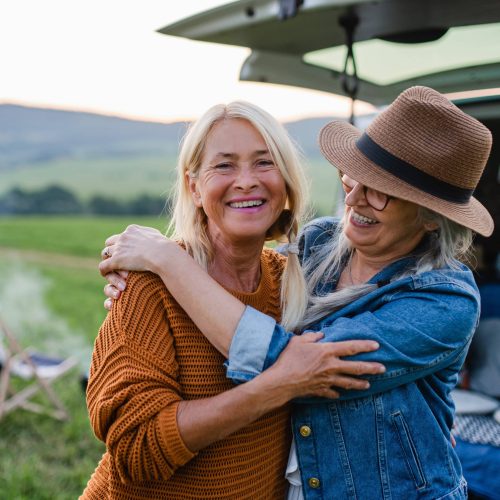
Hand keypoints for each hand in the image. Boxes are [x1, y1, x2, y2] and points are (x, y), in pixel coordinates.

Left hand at [99, 225, 174, 309]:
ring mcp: (119, 248)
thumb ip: (152, 236)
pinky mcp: (116, 260)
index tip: (127, 252)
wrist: (163, 254)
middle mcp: (124, 236)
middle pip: (110, 242)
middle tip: (117, 260)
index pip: (122, 235)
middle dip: (112, 250)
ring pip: (105, 253)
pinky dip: (104, 271)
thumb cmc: (166, 248)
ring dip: (108, 260)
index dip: (123, 244)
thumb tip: (155, 237)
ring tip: (111, 269)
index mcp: (132, 230)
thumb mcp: (158, 237)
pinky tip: (106, 275)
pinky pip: (103, 266)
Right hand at [264, 332, 384, 399]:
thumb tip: (320, 334)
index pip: (351, 347)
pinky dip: (337, 393)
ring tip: (368, 384)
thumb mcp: (298, 341)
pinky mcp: (321, 390)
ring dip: (359, 383)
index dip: (365, 345)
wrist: (282, 381)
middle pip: (355, 367)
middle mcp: (331, 366)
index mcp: (327, 352)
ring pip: (348, 383)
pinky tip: (340, 394)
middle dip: (371, 368)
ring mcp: (327, 380)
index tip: (377, 345)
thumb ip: (311, 336)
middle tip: (383, 368)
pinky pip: (332, 392)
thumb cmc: (288, 359)